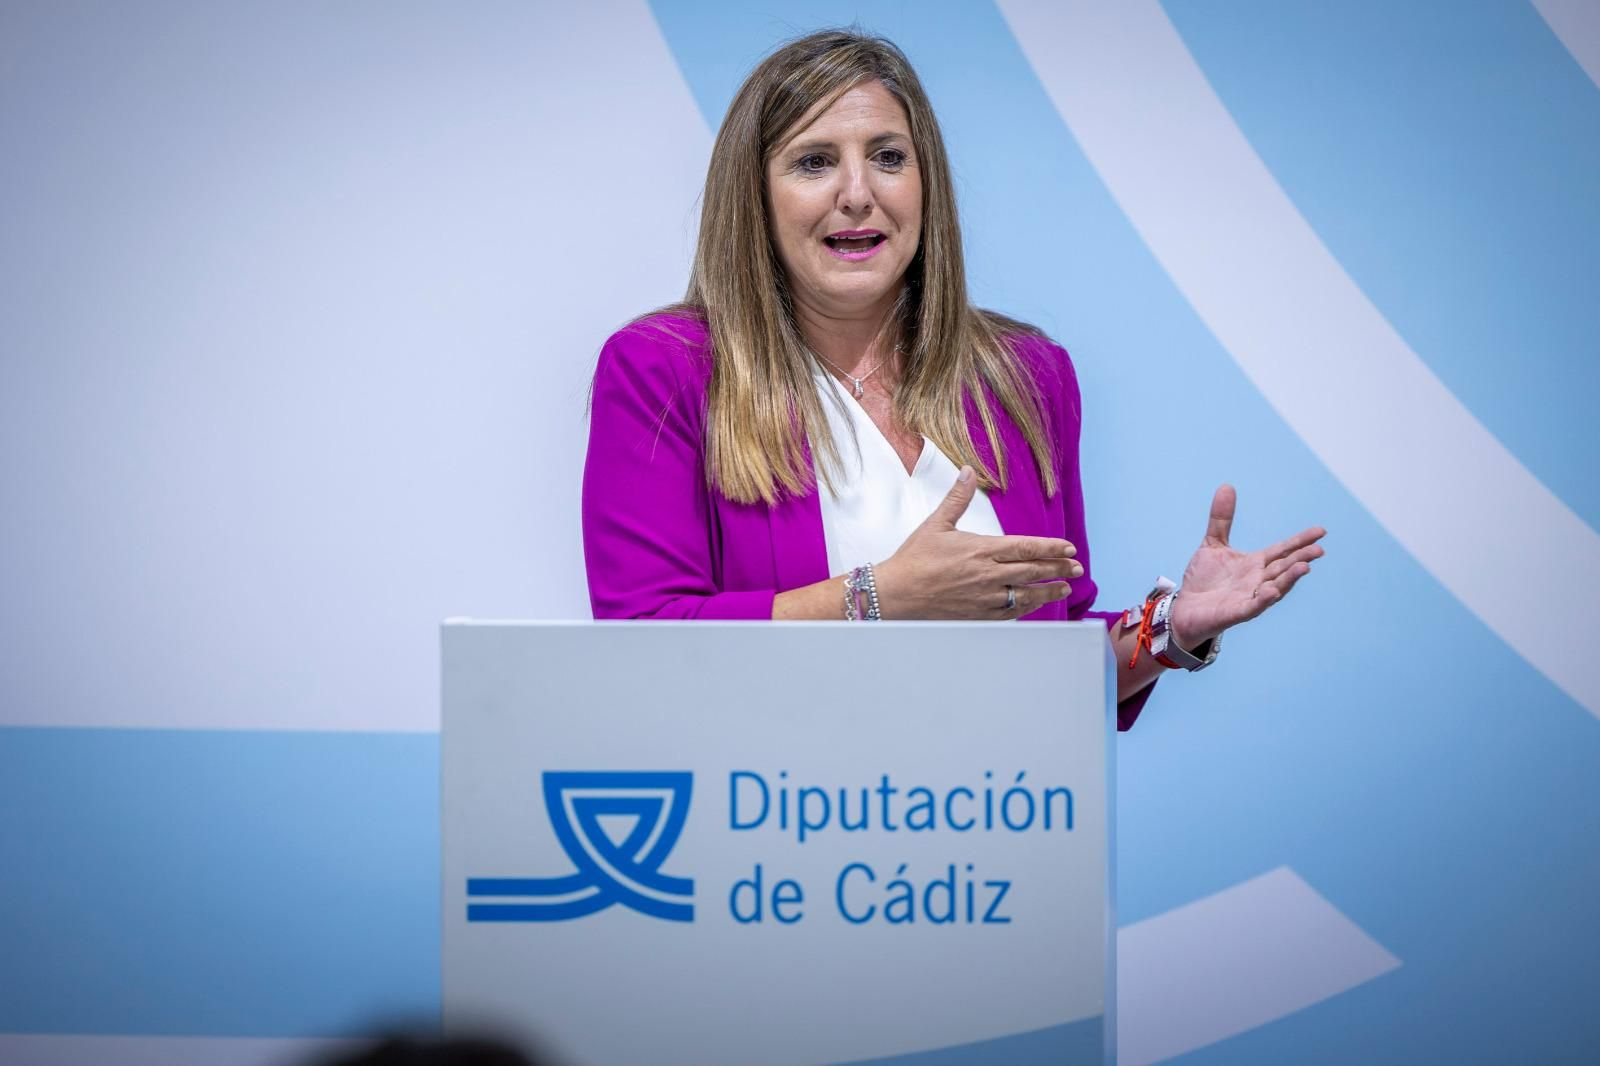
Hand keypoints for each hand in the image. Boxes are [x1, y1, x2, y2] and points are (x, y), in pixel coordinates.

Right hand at [873, 467, 1083, 618]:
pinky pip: (1009, 613)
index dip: (1051, 548)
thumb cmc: (914, 559)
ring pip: (1025, 595)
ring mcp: (984, 598)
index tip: (1069, 548)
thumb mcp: (936, 524)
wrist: (896, 594)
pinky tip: (1034, 605)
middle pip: (1032, 571)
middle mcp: (987, 575)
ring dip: (1048, 591)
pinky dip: (1026, 609)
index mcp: (981, 550)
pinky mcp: (977, 616)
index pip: (1026, 547)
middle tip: (1077, 567)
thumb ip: (957, 498)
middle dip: (1058, 569)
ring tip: (1064, 588)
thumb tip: (966, 471)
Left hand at [1167, 485, 1324, 647]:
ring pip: (1275, 587)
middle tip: (1319, 549)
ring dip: (1289, 579)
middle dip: (1301, 558)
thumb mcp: (1213, 544)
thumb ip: (1221, 518)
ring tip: (1305, 567)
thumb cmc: (1203, 579)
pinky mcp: (1237, 612)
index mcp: (1255, 563)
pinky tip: (1272, 592)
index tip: (1321, 531)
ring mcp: (1249, 597)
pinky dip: (1263, 599)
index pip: (1282, 549)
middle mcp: (1258, 580)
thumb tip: (1227, 486)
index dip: (1300, 541)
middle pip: (1283, 567)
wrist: (1185, 608)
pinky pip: (1253, 606)